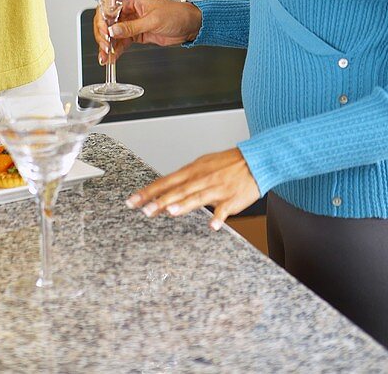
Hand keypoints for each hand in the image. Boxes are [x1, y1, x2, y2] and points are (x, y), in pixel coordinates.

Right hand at [94, 0, 201, 64]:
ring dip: (107, 45)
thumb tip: (113, 30)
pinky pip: (121, 41)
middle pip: (107, 21)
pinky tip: (111, 57)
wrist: (189, 26)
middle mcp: (128, 9)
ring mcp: (131, 22)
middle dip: (103, 35)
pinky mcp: (135, 33)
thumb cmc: (176, 14)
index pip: (108, 7)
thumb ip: (132, 27)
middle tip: (105, 47)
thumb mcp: (153, 20)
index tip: (104, 32)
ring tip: (105, 57)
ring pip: (112, 33)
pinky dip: (115, 50)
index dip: (103, 19)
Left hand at [126, 149, 259, 228]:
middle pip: (178, 190)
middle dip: (161, 200)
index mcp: (192, 171)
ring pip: (198, 197)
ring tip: (171, 212)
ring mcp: (217, 189)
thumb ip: (184, 180)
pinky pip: (224, 209)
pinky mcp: (232, 199)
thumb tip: (164, 191)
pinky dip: (218, 217)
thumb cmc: (226, 165)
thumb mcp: (201, 166)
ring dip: (184, 204)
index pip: (166, 181)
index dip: (149, 191)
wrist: (254, 161)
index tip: (133, 200)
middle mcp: (202, 179)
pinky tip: (212, 225)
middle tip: (145, 210)